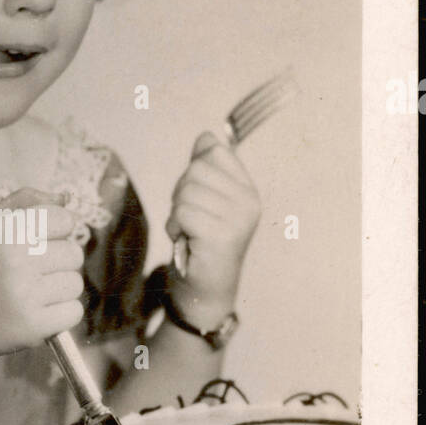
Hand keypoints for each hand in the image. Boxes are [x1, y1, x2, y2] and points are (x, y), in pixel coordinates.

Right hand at [0, 188, 84, 359]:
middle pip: (73, 254)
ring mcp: (24, 295)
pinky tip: (37, 313)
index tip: (38, 243)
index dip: (56, 232)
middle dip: (58, 263)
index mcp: (4, 231)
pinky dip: (60, 314)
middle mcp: (14, 260)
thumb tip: (66, 199)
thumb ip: (25, 201)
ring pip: (74, 284)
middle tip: (32, 273)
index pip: (64, 219)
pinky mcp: (32, 325)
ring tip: (32, 294)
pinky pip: (73, 312)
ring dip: (58, 290)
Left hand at [165, 133, 260, 324]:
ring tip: (190, 232)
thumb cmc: (201, 242)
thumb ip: (205, 167)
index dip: (194, 173)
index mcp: (247, 189)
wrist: (204, 288)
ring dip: (177, 214)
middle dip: (181, 193)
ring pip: (186, 191)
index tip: (199, 199)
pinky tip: (187, 241)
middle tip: (191, 220)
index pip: (213, 152)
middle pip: (196, 170)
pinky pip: (183, 212)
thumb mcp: (204, 199)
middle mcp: (249, 201)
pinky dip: (176, 227)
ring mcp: (238, 218)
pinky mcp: (222, 235)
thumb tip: (206, 135)